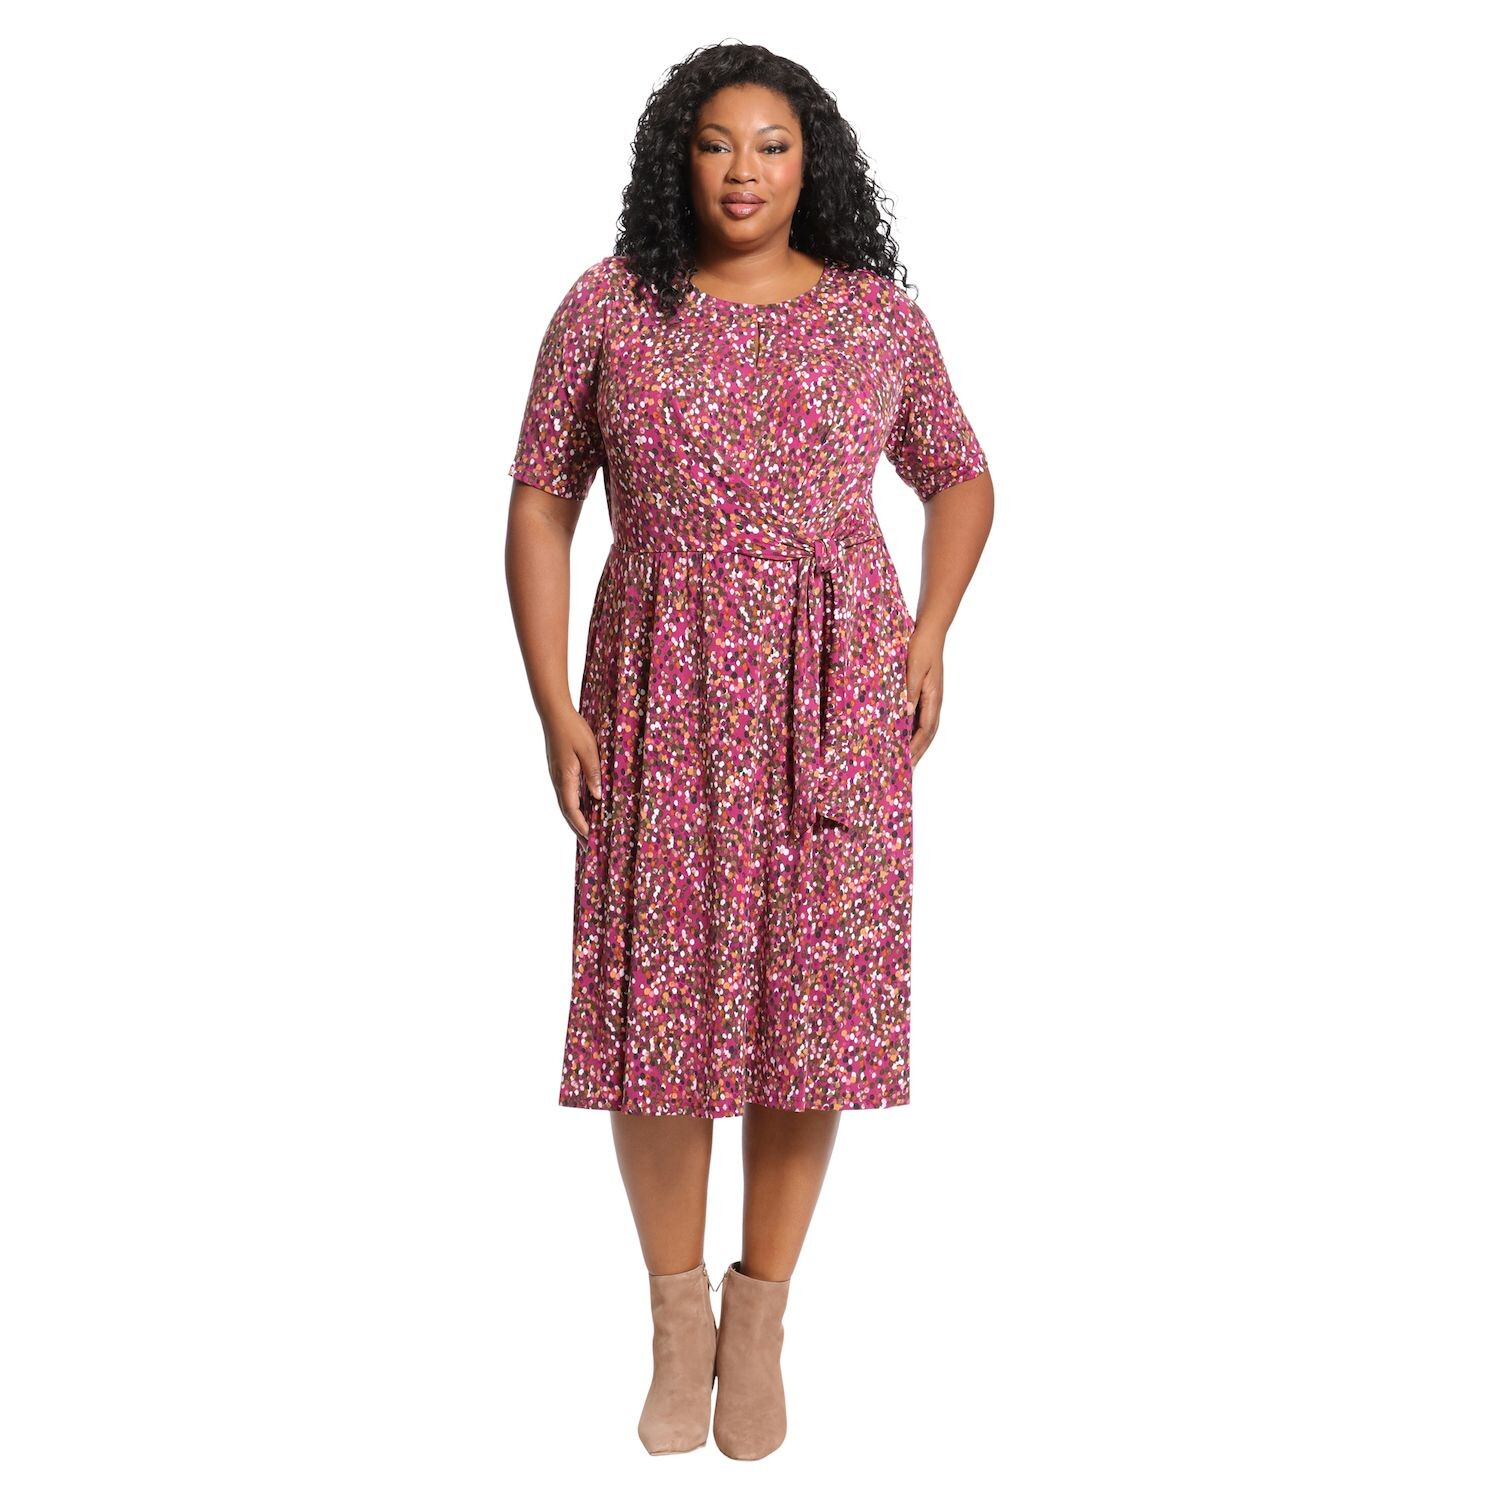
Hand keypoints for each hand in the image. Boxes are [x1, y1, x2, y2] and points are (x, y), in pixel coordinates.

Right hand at [542, 703, 602, 843]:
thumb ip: (593, 773)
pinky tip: (582, 808)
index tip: (589, 838)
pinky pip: (566, 794)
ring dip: (575, 819)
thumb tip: (597, 796)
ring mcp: (557, 775)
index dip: (581, 825)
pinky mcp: (559, 770)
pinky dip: (574, 807)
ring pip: (566, 803)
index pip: (572, 808)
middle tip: (587, 846)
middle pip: (567, 811)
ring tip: (586, 833)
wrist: (554, 714)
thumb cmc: (573, 730)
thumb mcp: (588, 750)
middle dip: (577, 829)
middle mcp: (558, 780)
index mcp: (565, 777)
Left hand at [903, 619, 944, 767]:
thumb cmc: (921, 647)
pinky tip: (902, 736)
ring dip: (916, 745)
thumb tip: (906, 714)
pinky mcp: (925, 694)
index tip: (906, 762)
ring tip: (905, 760)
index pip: (925, 730)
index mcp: (933, 698)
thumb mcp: (913, 667)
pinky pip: (920, 718)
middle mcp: (934, 702)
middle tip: (905, 771)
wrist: (930, 631)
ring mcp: (931, 698)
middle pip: (927, 734)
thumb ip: (909, 690)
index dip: (915, 748)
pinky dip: (912, 731)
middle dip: (917, 753)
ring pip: (924, 728)